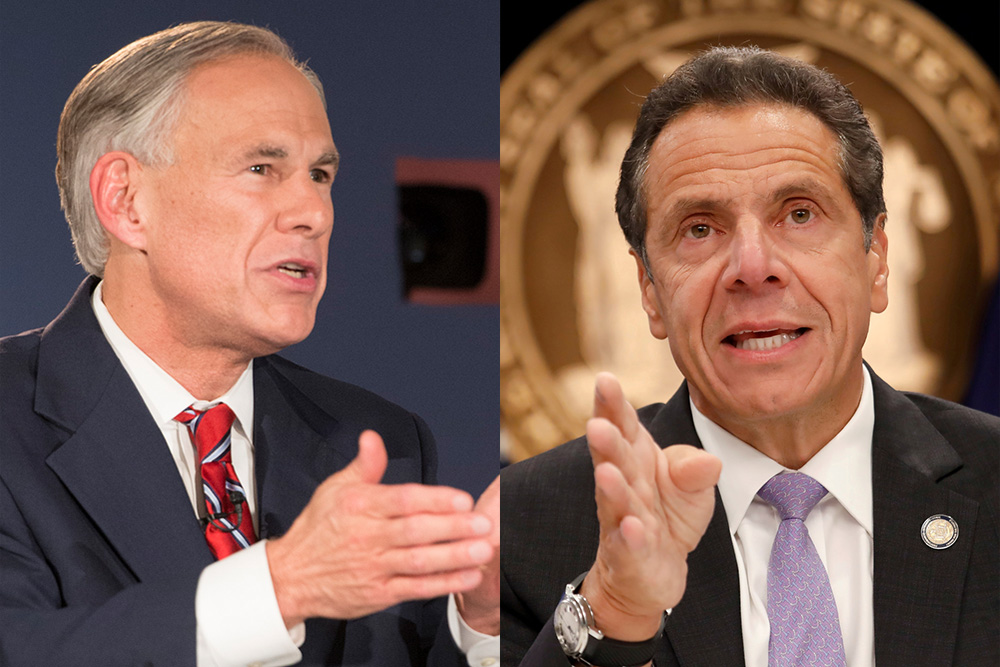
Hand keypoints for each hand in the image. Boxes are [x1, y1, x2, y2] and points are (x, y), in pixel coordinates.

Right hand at [266, 430, 494, 627]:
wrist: (291, 576)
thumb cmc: (318, 529)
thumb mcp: (335, 488)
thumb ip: (364, 465)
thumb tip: (372, 438)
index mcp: (360, 506)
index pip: (403, 500)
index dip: (435, 500)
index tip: (462, 499)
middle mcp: (367, 537)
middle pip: (416, 531)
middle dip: (454, 528)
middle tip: (484, 524)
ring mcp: (373, 567)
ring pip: (419, 561)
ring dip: (455, 556)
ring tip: (484, 550)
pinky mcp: (379, 594)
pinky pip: (416, 588)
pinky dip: (444, 583)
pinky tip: (468, 576)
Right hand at [580, 373, 720, 640]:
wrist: (654, 570)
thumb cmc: (668, 515)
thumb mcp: (691, 485)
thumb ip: (694, 468)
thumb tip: (709, 461)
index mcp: (635, 457)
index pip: (622, 426)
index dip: (611, 404)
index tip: (604, 380)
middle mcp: (623, 484)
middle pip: (613, 460)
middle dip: (605, 443)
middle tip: (597, 425)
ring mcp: (621, 520)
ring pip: (614, 502)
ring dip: (610, 488)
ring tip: (607, 473)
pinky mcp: (629, 555)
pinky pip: (628, 545)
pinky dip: (630, 537)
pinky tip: (632, 526)